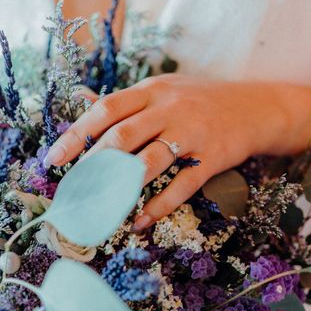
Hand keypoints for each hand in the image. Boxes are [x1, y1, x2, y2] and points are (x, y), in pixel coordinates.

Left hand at [44, 74, 296, 229]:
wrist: (257, 108)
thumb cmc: (202, 101)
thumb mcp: (165, 90)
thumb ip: (129, 103)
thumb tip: (84, 107)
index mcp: (152, 91)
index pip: (106, 109)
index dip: (77, 134)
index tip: (53, 158)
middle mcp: (169, 108)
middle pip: (123, 135)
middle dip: (92, 163)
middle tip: (73, 188)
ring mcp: (192, 133)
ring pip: (151, 160)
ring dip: (122, 186)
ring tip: (100, 207)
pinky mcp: (213, 157)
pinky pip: (183, 184)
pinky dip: (160, 204)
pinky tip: (141, 220)